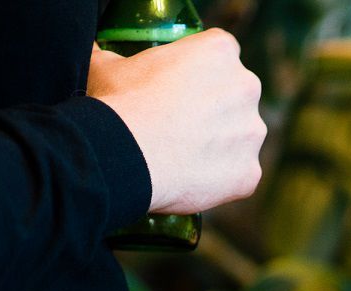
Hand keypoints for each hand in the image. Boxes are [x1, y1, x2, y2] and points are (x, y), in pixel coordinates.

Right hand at [87, 29, 265, 214]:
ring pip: (240, 137)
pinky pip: (239, 174)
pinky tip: (191, 178)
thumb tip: (97, 54)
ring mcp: (252, 132)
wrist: (126, 156)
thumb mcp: (108, 66)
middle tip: (181, 123)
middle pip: (236, 96)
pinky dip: (220, 179)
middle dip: (215, 108)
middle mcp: (246, 87)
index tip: (181, 86)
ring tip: (182, 153)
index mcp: (219, 51)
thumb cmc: (120, 104)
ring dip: (220, 144)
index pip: (220, 56)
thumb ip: (113, 56)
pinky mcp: (250, 172)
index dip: (200, 72)